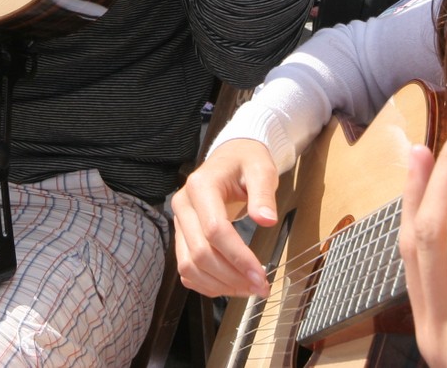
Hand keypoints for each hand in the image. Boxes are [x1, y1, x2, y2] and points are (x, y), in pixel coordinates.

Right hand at [172, 139, 279, 296]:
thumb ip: (264, 193)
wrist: (231, 158)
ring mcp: (180, 222)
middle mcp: (183, 205)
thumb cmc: (246, 162)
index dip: (238, 257)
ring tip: (248, 288)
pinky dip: (206, 284)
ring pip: (189, 265)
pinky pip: (186, 268)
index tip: (261, 275)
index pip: (214, 230)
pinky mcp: (182, 235)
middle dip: (231, 276)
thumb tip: (267, 220)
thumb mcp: (261, 169)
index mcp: (201, 186)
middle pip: (200, 252)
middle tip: (260, 287)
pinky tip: (229, 286)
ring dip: (219, 284)